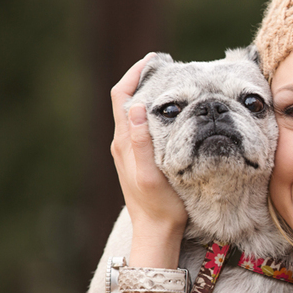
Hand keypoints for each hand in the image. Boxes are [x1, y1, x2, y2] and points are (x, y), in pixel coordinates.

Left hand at [110, 54, 186, 254]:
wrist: (156, 232)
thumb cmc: (159, 206)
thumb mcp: (150, 174)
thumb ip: (141, 141)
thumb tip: (137, 106)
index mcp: (124, 142)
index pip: (122, 96)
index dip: (134, 74)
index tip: (154, 60)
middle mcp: (123, 144)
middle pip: (126, 100)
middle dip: (143, 79)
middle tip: (167, 67)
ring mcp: (129, 152)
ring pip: (134, 113)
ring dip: (148, 95)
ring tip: (171, 85)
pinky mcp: (138, 160)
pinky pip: (141, 127)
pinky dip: (153, 112)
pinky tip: (170, 115)